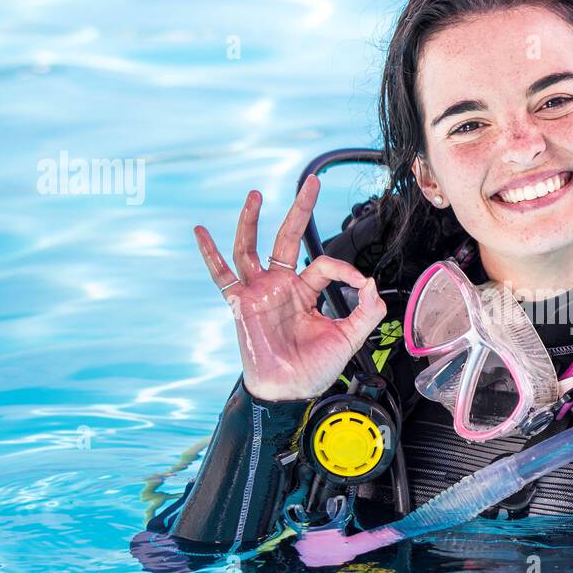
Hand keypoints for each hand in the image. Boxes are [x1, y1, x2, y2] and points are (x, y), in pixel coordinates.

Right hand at [194, 174, 386, 401]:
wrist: (290, 391)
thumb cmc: (314, 368)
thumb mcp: (350, 337)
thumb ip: (367, 311)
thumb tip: (372, 283)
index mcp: (306, 291)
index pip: (323, 263)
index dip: (345, 269)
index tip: (361, 284)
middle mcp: (281, 286)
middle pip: (288, 238)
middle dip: (300, 209)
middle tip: (312, 181)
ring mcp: (259, 292)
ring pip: (251, 248)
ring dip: (252, 221)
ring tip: (256, 195)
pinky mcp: (241, 304)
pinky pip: (222, 275)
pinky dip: (209, 254)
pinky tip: (200, 232)